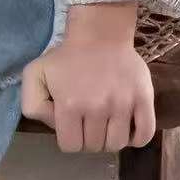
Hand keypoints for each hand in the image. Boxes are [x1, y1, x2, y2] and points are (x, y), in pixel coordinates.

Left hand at [20, 2, 154, 153]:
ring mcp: (123, 104)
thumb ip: (33, 106)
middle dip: (89, 138)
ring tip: (107, 124)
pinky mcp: (144, 98)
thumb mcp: (34, 75)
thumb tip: (55, 126)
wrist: (99, 33)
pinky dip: (136, 139)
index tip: (73, 125)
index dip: (70, 139)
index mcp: (70, 105)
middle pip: (94, 146)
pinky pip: (145, 134)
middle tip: (90, 121)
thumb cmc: (66, 57)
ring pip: (117, 144)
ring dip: (110, 139)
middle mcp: (97, 107)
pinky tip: (127, 128)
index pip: (71, 146)